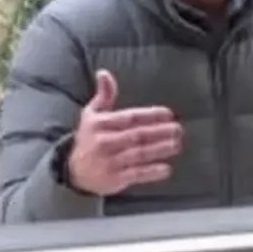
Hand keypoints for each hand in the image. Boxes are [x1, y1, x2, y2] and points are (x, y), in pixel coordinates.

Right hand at [67, 70, 182, 196]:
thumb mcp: (92, 114)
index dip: (150, 115)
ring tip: (176, 144)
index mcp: (101, 124)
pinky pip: (136, 174)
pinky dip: (151, 173)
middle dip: (159, 132)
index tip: (168, 114)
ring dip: (159, 149)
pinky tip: (166, 169)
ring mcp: (110, 162)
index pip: (130, 117)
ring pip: (139, 154)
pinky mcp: (115, 179)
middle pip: (137, 135)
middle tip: (178, 129)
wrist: (75, 172)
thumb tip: (104, 73)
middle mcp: (105, 142)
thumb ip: (104, 95)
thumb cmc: (89, 139)